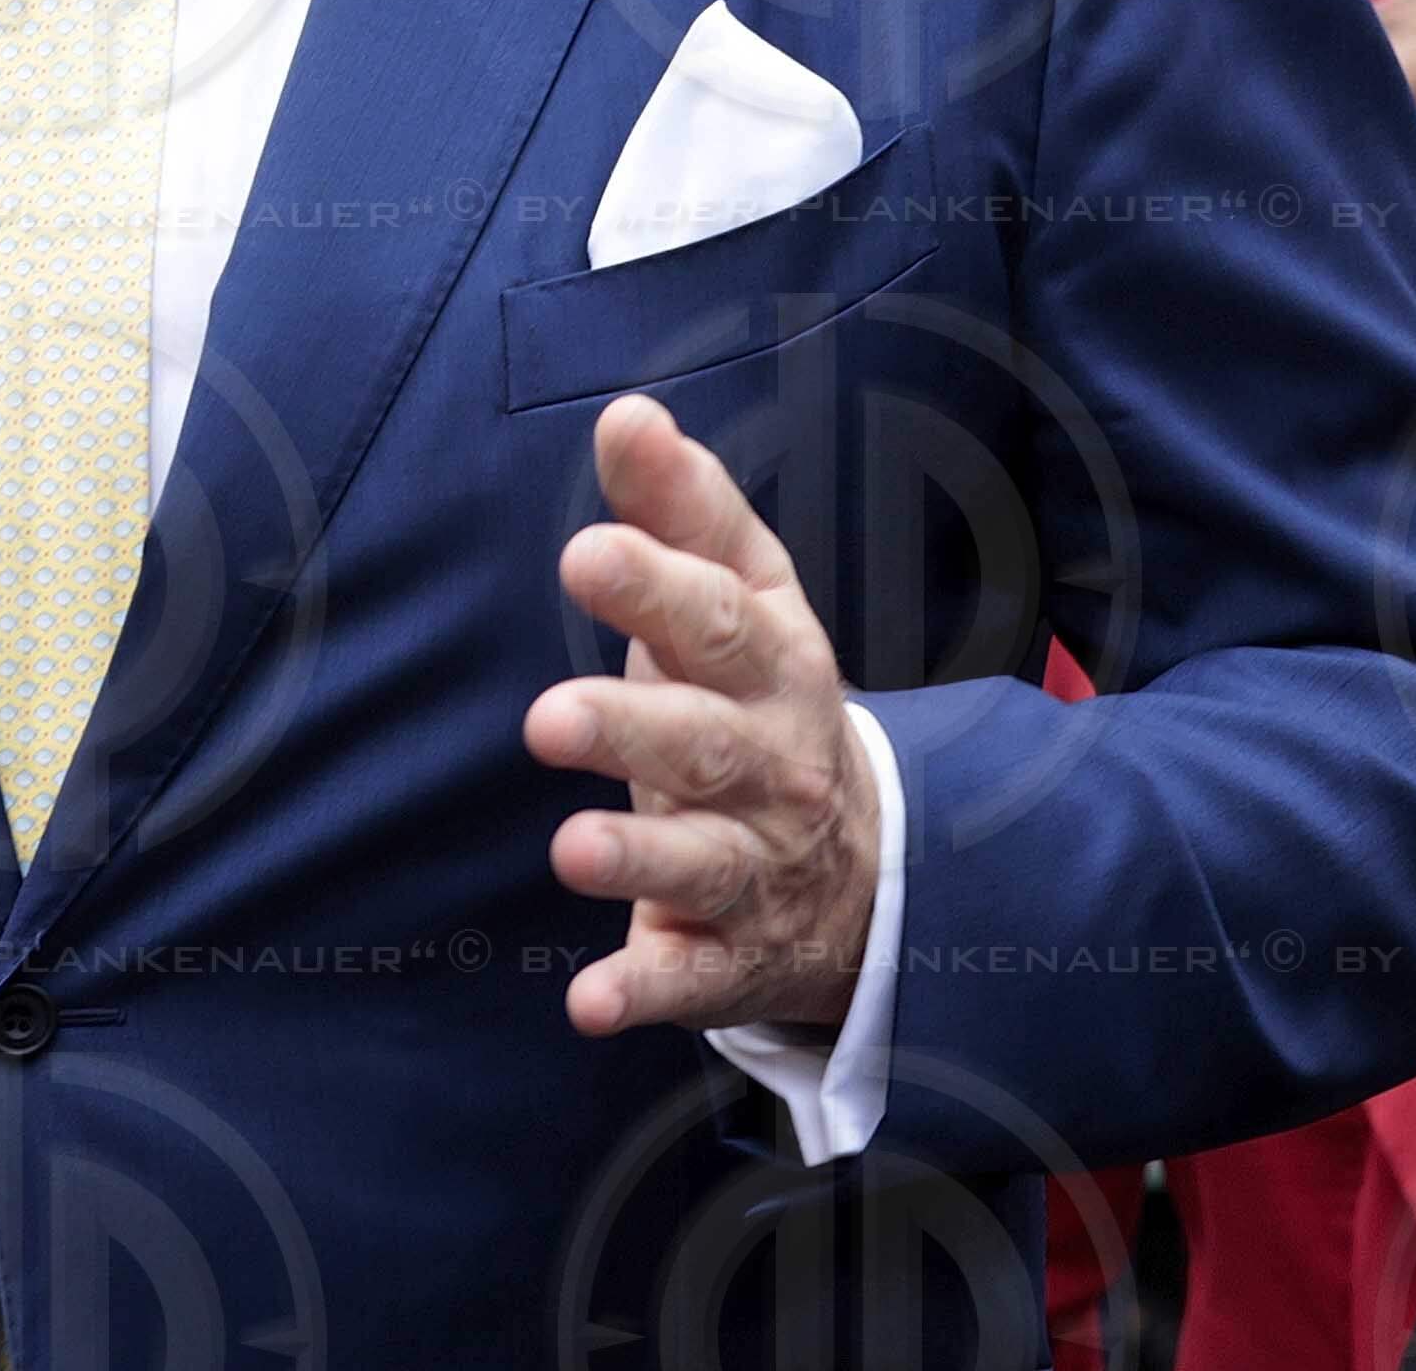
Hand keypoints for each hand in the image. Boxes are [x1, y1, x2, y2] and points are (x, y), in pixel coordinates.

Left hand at [526, 393, 876, 1036]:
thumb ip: (682, 510)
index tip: (584, 550)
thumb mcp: (747, 597)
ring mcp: (756, 864)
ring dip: (637, 856)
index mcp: (771, 662)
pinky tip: (590, 1002)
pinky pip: (692, 978)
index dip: (656, 585)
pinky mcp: (730, 954)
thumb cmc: (763, 697)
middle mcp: (772, 762)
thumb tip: (626, 413)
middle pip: (705, 741)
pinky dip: (645, 992)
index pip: (720, 617)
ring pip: (701, 861)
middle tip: (548, 716)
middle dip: (632, 726)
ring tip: (571, 850)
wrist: (867, 864)